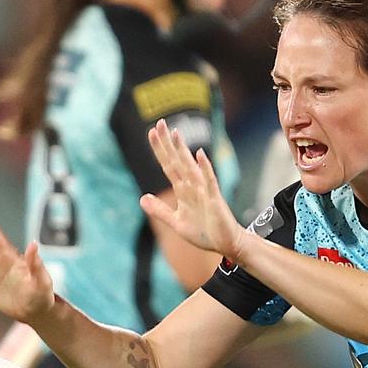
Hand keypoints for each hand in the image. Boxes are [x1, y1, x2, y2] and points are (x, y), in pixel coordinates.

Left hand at [140, 120, 245, 259]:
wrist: (226, 244)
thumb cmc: (204, 232)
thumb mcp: (176, 222)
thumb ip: (160, 210)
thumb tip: (142, 198)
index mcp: (183, 191)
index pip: (168, 166)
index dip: (160, 150)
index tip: (151, 133)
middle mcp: (193, 186)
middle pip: (177, 161)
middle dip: (168, 143)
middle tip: (159, 123)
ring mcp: (204, 191)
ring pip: (190, 167)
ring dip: (183, 151)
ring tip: (175, 133)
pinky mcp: (214, 199)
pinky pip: (209, 181)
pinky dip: (205, 168)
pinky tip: (200, 155)